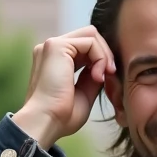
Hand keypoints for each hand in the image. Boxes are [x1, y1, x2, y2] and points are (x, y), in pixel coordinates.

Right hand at [13, 26, 116, 147]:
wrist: (46, 122)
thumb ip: (92, 76)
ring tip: (104, 76)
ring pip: (91, 35)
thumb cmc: (62, 116)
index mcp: (55, 60)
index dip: (101, 59)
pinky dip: (100, 56)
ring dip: (104, 55)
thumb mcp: (84, 93)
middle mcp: (51, 49)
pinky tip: (98, 75)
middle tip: (110, 75)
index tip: (107, 79)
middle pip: (89, 36)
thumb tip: (105, 66)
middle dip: (105, 54)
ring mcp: (52, 45)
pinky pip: (90, 41)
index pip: (85, 46)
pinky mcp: (56, 46)